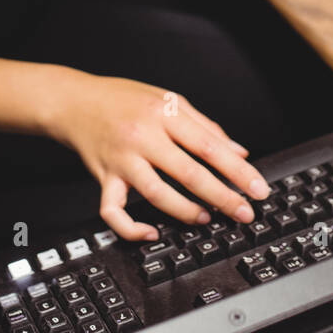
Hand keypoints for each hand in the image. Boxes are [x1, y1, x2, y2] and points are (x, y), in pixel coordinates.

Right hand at [43, 68, 270, 240]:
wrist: (74, 101)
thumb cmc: (122, 99)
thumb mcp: (168, 99)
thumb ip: (205, 126)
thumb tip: (238, 151)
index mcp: (163, 113)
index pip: (209, 146)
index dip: (238, 170)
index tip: (258, 188)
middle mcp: (143, 137)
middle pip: (189, 172)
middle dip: (222, 197)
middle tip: (243, 212)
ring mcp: (121, 160)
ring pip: (157, 194)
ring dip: (186, 212)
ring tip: (206, 218)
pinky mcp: (103, 178)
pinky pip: (114, 212)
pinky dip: (132, 229)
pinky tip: (151, 233)